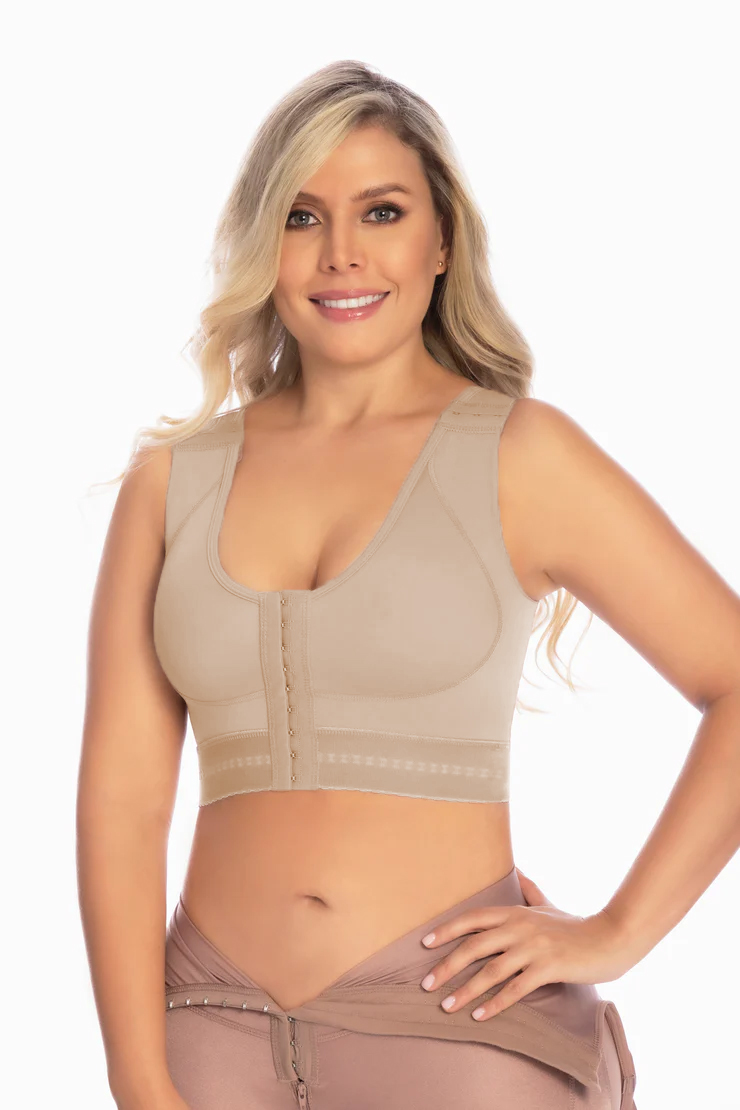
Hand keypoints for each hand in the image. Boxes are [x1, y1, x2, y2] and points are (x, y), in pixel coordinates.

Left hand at [419, 867, 635, 1020]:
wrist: (610, 938)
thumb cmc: (575, 926)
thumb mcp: (548, 904)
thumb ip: (529, 890)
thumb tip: (515, 869)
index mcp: (515, 912)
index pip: (473, 918)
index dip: (447, 930)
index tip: (425, 943)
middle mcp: (520, 927)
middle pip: (474, 946)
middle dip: (447, 966)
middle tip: (426, 984)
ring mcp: (533, 948)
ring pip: (491, 971)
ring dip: (465, 991)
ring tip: (446, 1007)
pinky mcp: (548, 968)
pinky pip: (515, 989)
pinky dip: (494, 1004)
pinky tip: (479, 1016)